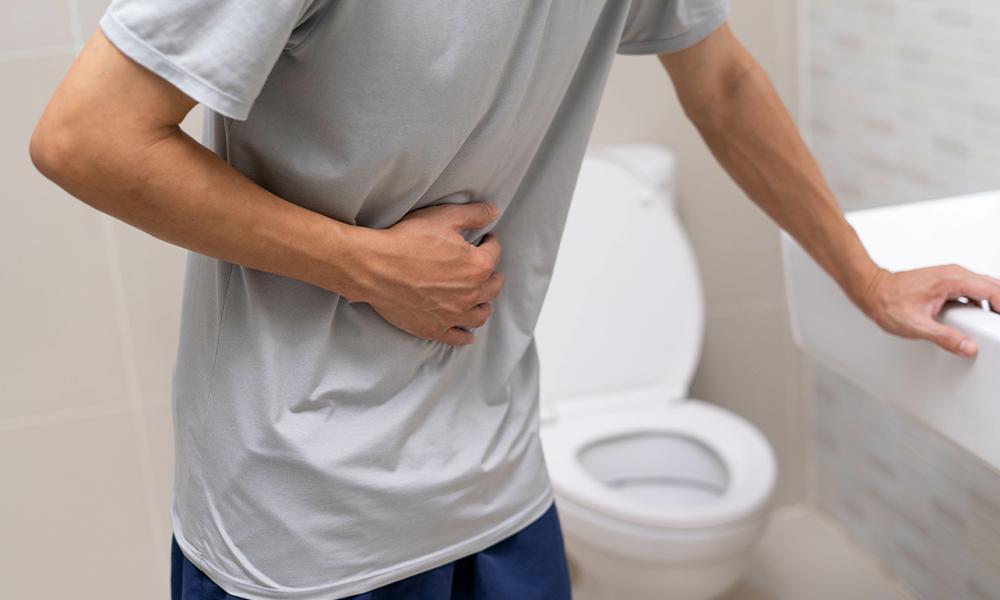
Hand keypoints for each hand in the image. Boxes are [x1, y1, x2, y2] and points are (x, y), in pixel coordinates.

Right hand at [354, 201, 504, 345]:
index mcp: (477, 266)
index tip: (486, 240)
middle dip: (492, 275)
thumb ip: (473, 214)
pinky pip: (458, 337)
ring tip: (481, 299)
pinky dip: (465, 334)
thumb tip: (493, 210)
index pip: (494, 253)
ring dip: (484, 304)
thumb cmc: (408, 240)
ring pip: (480, 314)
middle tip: (487, 270)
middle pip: (492, 287)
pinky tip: (467, 333)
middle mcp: (471, 294)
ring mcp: (453, 315)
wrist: (375, 267)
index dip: (490, 243)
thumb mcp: (444, 217)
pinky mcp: (435, 328)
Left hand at [859, 264, 999, 356]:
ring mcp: (950, 276)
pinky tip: (978, 317)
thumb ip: (945, 337)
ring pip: (983, 287)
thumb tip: (968, 347)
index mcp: (952, 280)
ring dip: (993, 302)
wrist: (872, 291)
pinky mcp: (946, 282)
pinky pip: (971, 290)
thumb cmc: (888, 303)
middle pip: (993, 286)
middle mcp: (954, 274)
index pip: (993, 290)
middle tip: (998, 327)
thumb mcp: (917, 326)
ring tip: (993, 323)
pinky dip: (980, 301)